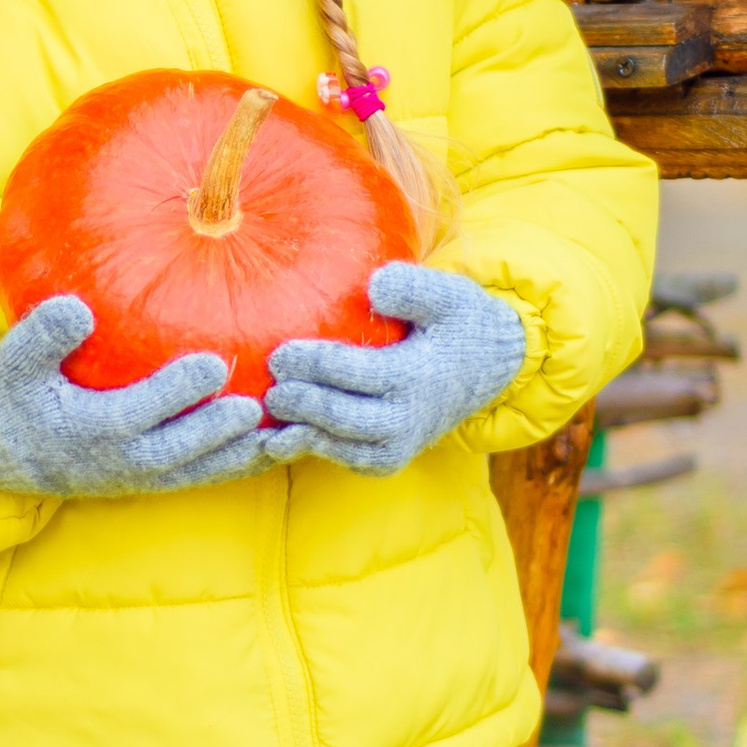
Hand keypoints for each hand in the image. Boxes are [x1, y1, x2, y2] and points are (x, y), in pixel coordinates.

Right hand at [0, 296, 290, 498]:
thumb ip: (42, 336)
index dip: (178, 390)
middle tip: (267, 403)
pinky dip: (243, 463)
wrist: (2, 456)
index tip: (214, 362)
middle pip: (184, 447)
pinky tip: (282, 443)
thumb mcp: (12, 362)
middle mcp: (124, 459)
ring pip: (205, 469)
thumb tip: (76, 310)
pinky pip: (206, 475)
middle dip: (225, 428)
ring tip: (295, 432)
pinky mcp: (156, 480)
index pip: (141, 411)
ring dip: (249, 455)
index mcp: (92, 428)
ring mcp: (144, 475)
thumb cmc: (13, 398)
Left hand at [261, 263, 526, 476]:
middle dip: (298, 402)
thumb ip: (412, 287)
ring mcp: (395, 446)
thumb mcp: (447, 294)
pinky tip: (274, 435)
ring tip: (261, 413)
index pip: (351, 372)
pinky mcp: (385, 460)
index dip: (310, 363)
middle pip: (336, 416)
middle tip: (267, 386)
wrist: (485, 368)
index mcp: (416, 377)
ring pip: (333, 445)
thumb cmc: (456, 321)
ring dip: (295, 431)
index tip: (278, 353)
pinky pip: (339, 458)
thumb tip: (374, 287)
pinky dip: (306, 447)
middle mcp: (405, 420)